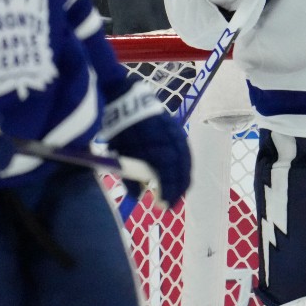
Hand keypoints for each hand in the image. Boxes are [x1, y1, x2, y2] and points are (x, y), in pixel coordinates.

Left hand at [100, 81, 191, 205]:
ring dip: (183, 177)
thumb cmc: (120, 129)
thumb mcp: (121, 154)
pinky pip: (185, 150)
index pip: (168, 175)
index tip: (164, 206)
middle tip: (172, 203)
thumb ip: (130, 176)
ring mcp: (176, 133)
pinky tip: (180, 172)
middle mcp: (172, 141)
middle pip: (181, 169)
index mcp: (157, 148)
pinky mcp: (177, 129)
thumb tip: (138, 195)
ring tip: (178, 190)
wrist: (124, 98)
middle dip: (178, 188)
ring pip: (186, 160)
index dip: (168, 192)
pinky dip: (183, 164)